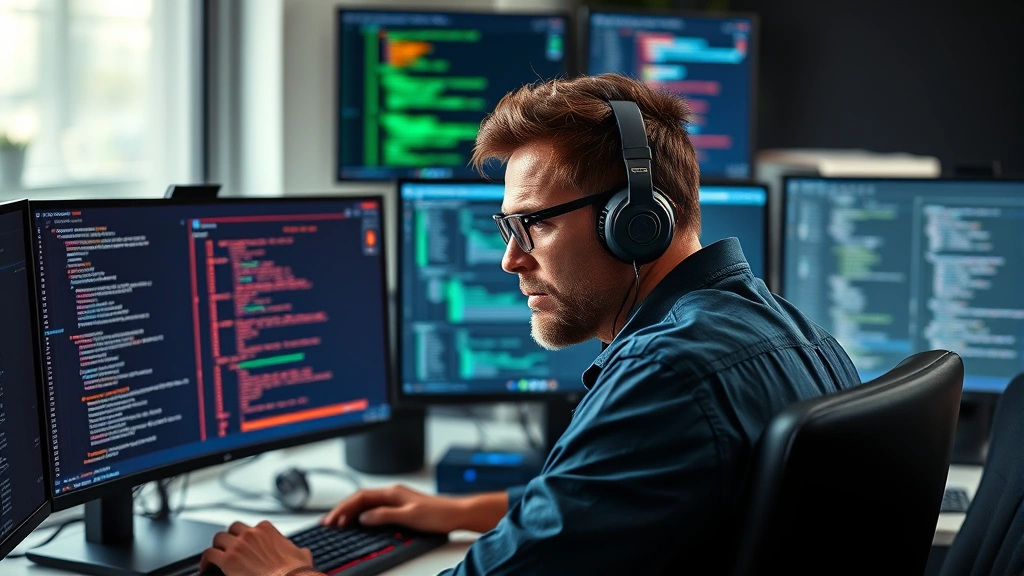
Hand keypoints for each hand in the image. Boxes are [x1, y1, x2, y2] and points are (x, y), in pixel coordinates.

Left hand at [200, 521, 314, 575]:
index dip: (247, 536)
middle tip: (228, 548)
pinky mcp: (228, 560)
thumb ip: (298, 551)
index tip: (246, 544)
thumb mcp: (302, 555)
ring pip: (218, 539)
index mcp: (267, 530)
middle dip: (229, 538)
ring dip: (216, 547)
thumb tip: (302, 553)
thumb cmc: (295, 571)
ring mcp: (238, 546)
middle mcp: (251, 534)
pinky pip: (209, 554)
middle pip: (232, 529)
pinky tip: (206, 567)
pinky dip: (206, 560)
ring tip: (214, 557)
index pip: (252, 527)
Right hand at [322, 484, 477, 533]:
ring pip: (366, 504)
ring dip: (351, 512)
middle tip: (329, 522)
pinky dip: (363, 515)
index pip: (360, 497)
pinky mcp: (401, 507)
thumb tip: (364, 517)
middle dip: (343, 509)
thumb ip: (384, 515)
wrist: (456, 514)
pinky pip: (375, 508)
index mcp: (392, 492)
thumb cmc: (438, 513)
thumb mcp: (409, 516)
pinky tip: (358, 522)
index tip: (333, 518)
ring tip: (338, 523)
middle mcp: (393, 493)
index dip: (344, 507)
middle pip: (360, 499)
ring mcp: (396, 499)